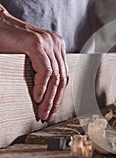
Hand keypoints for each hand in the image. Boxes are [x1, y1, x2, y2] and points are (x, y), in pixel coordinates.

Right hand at [0, 5, 68, 121]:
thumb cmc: (9, 42)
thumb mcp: (31, 57)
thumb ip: (42, 68)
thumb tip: (47, 93)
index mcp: (57, 46)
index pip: (63, 75)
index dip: (59, 94)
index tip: (53, 110)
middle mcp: (56, 43)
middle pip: (62, 77)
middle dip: (55, 100)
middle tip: (48, 115)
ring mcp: (48, 42)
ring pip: (55, 76)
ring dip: (49, 98)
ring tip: (43, 112)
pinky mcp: (37, 44)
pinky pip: (45, 70)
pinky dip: (42, 87)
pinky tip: (37, 98)